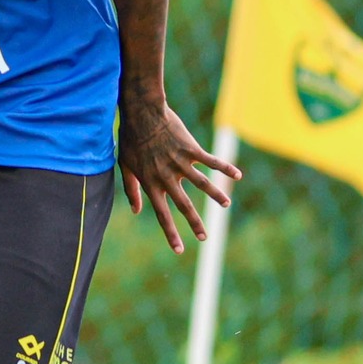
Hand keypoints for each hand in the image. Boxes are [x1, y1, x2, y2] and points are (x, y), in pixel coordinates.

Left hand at [118, 99, 241, 253]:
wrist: (142, 113)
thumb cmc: (132, 139)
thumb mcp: (125, 166)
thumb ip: (131, 189)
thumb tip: (135, 211)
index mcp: (151, 184)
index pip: (162, 215)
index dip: (171, 234)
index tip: (180, 250)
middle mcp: (167, 177)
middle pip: (184, 205)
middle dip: (195, 224)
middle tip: (205, 238)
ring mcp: (180, 163)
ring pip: (201, 183)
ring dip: (216, 195)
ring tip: (226, 205)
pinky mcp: (190, 149)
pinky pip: (211, 161)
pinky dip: (224, 168)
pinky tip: (237, 175)